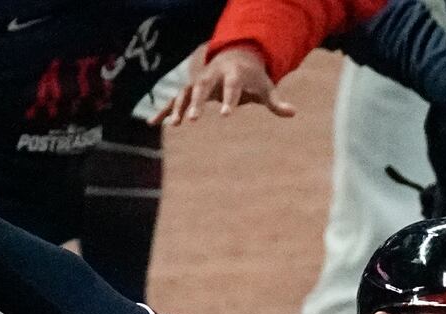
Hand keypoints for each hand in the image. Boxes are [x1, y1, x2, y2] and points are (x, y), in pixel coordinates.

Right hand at [163, 47, 294, 124]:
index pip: (230, 87)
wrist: (235, 56)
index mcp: (232, 74)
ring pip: (185, 93)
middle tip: (192, 120)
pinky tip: (152, 123)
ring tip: (174, 125)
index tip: (225, 116)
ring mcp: (198, 81)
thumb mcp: (265, 87)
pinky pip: (174, 99)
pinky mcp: (189, 88)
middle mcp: (211, 76)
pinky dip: (163, 110)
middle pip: (201, 88)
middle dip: (196, 103)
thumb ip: (275, 102)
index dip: (228, 101)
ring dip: (177, 108)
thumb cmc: (252, 76)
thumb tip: (293, 112)